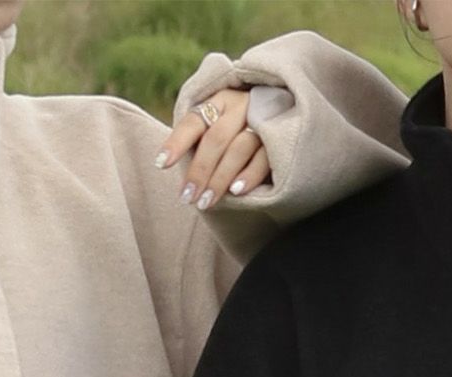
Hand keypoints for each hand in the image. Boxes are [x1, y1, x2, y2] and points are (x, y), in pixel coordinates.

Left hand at [158, 87, 270, 210]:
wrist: (290, 114)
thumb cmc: (244, 128)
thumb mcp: (221, 124)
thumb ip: (202, 139)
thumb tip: (174, 168)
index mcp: (220, 100)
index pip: (193, 121)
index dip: (177, 142)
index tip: (161, 164)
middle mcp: (241, 106)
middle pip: (215, 139)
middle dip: (199, 171)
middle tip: (187, 198)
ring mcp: (263, 121)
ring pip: (238, 150)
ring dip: (220, 179)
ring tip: (206, 201)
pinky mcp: (281, 139)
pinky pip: (263, 159)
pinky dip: (248, 176)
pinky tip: (236, 192)